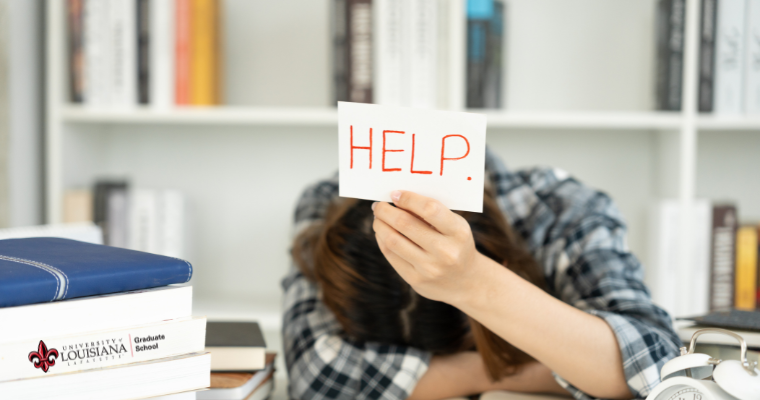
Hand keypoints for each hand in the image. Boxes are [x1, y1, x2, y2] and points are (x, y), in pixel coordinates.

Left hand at [372, 190, 492, 304]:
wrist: (466, 282)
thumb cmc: (456, 244)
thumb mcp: (455, 226)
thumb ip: (432, 213)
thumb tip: (398, 198)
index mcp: (458, 232)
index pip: (430, 209)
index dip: (408, 198)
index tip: (395, 193)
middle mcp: (445, 252)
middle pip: (405, 224)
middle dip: (386, 210)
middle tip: (378, 205)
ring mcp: (430, 268)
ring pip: (393, 240)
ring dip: (380, 224)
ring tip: (378, 217)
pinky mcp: (416, 280)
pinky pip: (391, 255)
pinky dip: (382, 239)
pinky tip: (382, 232)